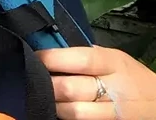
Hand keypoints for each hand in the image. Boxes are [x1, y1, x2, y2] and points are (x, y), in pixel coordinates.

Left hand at [37, 45, 155, 118]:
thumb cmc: (131, 77)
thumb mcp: (116, 60)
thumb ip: (88, 57)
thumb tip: (54, 51)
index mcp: (113, 63)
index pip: (79, 60)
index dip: (52, 59)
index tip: (36, 57)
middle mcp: (113, 89)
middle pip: (70, 88)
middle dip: (47, 83)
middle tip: (33, 77)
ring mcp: (113, 115)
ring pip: (72, 112)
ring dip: (52, 104)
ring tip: (43, 95)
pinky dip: (65, 118)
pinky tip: (57, 110)